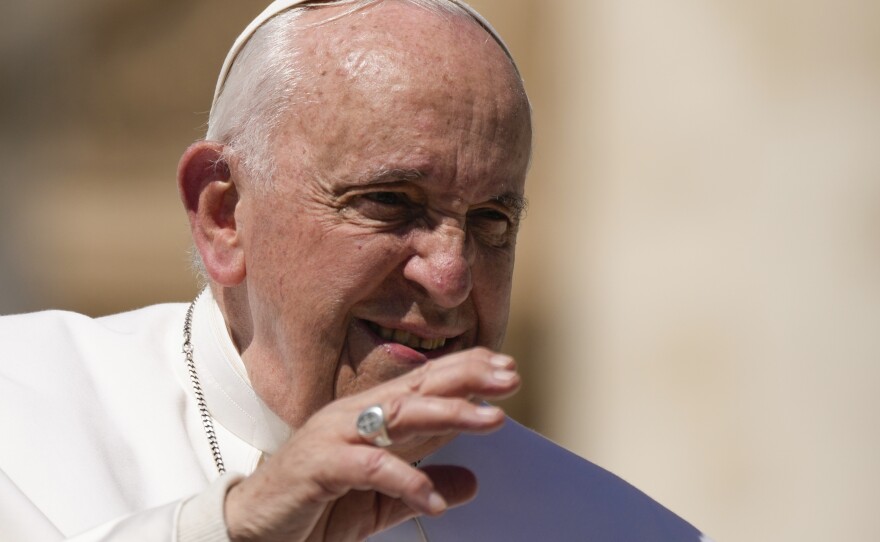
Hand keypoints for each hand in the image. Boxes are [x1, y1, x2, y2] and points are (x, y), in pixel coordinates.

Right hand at [223, 347, 519, 541]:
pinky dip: (406, 482)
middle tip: (511, 377)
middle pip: (417, 389)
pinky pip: (370, 469)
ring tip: (490, 419)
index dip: (464, 371)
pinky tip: (434, 500)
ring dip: (449, 414)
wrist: (252, 530)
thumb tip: (472, 482)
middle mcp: (353, 416)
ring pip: (399, 416)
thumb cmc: (313, 505)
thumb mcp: (380, 499)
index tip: (506, 368)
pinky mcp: (319, 466)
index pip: (422, 384)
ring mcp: (335, 437)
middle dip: (467, 379)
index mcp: (368, 417)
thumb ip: (421, 486)